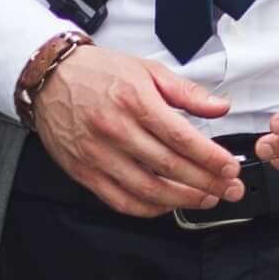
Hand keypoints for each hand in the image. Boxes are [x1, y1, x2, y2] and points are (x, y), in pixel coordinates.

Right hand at [30, 43, 241, 217]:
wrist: (49, 78)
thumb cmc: (98, 73)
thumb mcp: (147, 70)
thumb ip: (186, 92)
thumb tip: (219, 107)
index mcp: (134, 102)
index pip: (181, 138)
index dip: (210, 158)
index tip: (229, 167)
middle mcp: (115, 130)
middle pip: (169, 167)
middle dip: (206, 182)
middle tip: (228, 189)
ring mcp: (98, 155)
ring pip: (147, 190)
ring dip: (182, 200)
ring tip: (205, 199)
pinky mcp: (84, 172)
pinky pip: (120, 201)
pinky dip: (148, 209)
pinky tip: (168, 204)